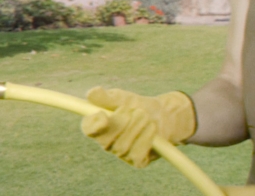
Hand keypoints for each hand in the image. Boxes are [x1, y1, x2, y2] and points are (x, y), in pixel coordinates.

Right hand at [80, 87, 195, 167]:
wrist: (166, 116)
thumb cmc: (141, 106)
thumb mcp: (126, 98)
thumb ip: (108, 97)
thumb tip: (91, 93)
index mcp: (101, 126)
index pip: (88, 129)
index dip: (92, 125)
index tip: (103, 115)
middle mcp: (108, 142)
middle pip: (105, 139)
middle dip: (123, 122)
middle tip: (137, 111)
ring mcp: (122, 153)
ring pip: (123, 146)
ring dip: (138, 127)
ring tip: (146, 117)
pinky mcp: (137, 161)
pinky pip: (137, 153)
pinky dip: (146, 138)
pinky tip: (152, 129)